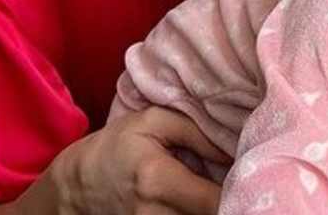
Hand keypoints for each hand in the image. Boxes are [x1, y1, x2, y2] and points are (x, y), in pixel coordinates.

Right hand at [42, 106, 227, 214]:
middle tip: (244, 181)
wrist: (74, 187)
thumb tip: (234, 152)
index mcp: (157, 181)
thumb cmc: (115, 148)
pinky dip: (198, 214)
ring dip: (216, 208)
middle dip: (234, 201)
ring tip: (221, 189)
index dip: (241, 193)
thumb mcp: (152, 122)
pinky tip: (202, 201)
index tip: (252, 177)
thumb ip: (197, 133)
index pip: (214, 201)